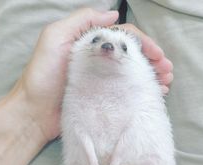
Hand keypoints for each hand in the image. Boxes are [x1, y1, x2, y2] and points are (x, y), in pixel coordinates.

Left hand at [12, 8, 172, 141]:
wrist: (35, 112)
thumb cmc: (43, 75)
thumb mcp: (56, 38)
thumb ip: (83, 21)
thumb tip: (113, 14)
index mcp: (92, 46)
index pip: (124, 38)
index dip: (143, 43)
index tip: (158, 54)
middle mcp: (100, 62)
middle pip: (132, 57)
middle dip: (153, 61)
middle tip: (168, 71)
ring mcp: (103, 82)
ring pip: (133, 74)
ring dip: (152, 76)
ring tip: (166, 83)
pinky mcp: (104, 99)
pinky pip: (127, 92)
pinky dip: (141, 91)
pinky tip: (154, 94)